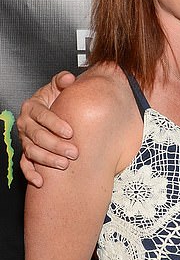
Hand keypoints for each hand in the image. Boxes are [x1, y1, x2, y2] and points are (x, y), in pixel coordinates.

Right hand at [18, 71, 77, 185]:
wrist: (48, 110)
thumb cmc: (54, 100)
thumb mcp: (57, 87)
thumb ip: (62, 81)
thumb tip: (68, 78)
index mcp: (32, 107)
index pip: (42, 116)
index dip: (56, 124)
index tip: (70, 132)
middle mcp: (25, 124)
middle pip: (38, 136)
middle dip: (56, 145)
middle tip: (73, 152)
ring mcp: (24, 139)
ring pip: (32, 151)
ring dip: (47, 160)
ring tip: (63, 165)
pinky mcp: (26, 152)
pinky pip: (25, 164)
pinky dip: (31, 174)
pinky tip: (40, 181)